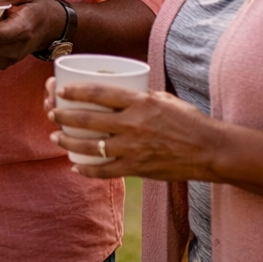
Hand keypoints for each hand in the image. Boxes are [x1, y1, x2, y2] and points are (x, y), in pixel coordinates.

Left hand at [45, 77, 226, 180]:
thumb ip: (139, 96)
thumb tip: (117, 91)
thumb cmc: (189, 121)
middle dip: (63, 116)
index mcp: (139, 102)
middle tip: (52, 114)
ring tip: (56, 137)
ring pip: (90, 146)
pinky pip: (105, 171)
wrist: (210, 150)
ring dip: (68, 141)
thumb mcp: (163, 98)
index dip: (75, 91)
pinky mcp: (138, 168)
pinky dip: (87, 170)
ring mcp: (133, 148)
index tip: (61, 91)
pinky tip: (76, 166)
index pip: (99, 93)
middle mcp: (133, 123)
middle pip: (87, 119)